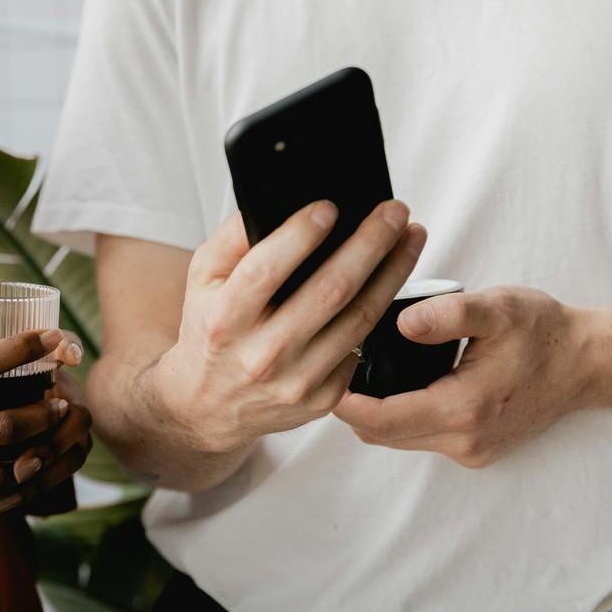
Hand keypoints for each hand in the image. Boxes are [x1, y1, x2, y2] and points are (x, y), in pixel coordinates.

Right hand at [152, 200, 425, 452]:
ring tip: (409, 239)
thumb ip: (232, 240)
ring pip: (360, 319)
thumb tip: (275, 205)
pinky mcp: (321, 398)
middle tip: (394, 213)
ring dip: (393, 273)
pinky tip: (386, 284)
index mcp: (225, 320)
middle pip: (330, 291)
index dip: (301, 235)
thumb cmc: (210, 332)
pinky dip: (376, 312)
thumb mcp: (202, 281)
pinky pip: (359, 347)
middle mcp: (261, 355)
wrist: (209, 406)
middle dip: (370, 244)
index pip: (266, 270)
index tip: (330, 206)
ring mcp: (295, 381)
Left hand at [333, 285, 594, 467]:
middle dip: (351, 406)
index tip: (323, 374)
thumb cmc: (544, 332)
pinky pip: (420, 439)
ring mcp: (471, 450)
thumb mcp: (496, 308)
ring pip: (398, 440)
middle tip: (334, 367)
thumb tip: (401, 324)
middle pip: (380, 435)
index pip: (379, 419)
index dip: (342, 401)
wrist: (589, 363)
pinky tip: (397, 385)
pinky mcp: (476, 450)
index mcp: (462, 408)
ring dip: (375, 414)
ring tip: (360, 373)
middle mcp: (464, 440)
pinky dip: (400, 418)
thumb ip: (446, 314)